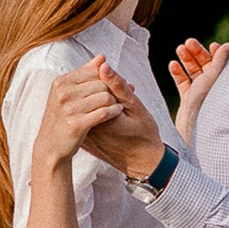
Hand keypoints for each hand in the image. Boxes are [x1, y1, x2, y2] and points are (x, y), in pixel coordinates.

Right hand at [33, 61, 124, 170]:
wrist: (51, 146)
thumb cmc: (62, 117)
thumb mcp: (68, 93)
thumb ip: (86, 73)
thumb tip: (103, 57)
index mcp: (61, 82)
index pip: (94, 71)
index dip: (107, 77)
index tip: (114, 86)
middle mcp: (63, 93)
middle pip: (101, 83)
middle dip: (113, 90)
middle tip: (121, 96)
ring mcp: (69, 108)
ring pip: (105, 97)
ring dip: (115, 102)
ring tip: (117, 105)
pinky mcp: (77, 124)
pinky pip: (105, 112)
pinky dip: (114, 111)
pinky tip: (117, 112)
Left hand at [80, 63, 166, 179]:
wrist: (142, 162)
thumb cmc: (144, 134)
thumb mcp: (135, 106)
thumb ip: (117, 85)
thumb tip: (102, 65)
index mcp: (100, 116)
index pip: (94, 83)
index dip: (112, 82)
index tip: (127, 90)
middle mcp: (88, 125)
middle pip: (86, 94)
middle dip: (104, 90)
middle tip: (122, 102)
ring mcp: (84, 133)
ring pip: (84, 105)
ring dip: (98, 100)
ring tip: (118, 110)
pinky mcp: (85, 138)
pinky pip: (85, 117)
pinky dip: (95, 112)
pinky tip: (110, 117)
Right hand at [168, 38, 228, 135]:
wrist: (194, 130)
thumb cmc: (207, 104)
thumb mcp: (214, 78)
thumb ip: (220, 61)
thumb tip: (228, 46)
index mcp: (224, 82)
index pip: (222, 63)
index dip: (216, 52)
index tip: (211, 45)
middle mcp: (214, 87)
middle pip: (206, 65)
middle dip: (197, 53)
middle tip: (188, 42)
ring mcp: (200, 94)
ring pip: (193, 72)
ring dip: (186, 60)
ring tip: (179, 49)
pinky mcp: (189, 100)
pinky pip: (183, 83)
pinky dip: (178, 73)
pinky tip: (172, 64)